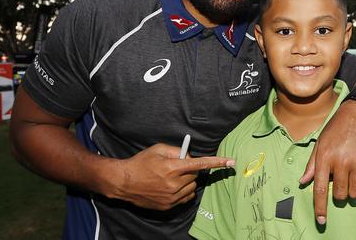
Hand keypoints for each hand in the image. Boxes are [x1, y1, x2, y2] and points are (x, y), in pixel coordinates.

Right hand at [110, 143, 233, 209]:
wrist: (124, 182)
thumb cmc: (141, 163)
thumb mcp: (158, 149)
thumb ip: (178, 151)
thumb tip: (191, 156)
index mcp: (172, 167)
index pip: (200, 164)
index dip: (217, 162)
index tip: (231, 162)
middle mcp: (174, 183)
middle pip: (195, 175)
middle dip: (190, 170)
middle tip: (177, 167)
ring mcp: (171, 197)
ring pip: (192, 187)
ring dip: (187, 181)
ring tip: (172, 177)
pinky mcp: (168, 206)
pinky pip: (186, 197)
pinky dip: (183, 191)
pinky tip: (172, 187)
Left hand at [299, 100, 355, 224]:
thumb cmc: (337, 127)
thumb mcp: (320, 142)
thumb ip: (312, 164)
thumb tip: (302, 182)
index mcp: (325, 157)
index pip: (320, 189)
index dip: (320, 207)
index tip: (321, 220)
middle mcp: (341, 162)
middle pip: (340, 195)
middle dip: (340, 195)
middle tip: (341, 183)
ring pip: (355, 193)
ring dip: (353, 192)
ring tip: (352, 179)